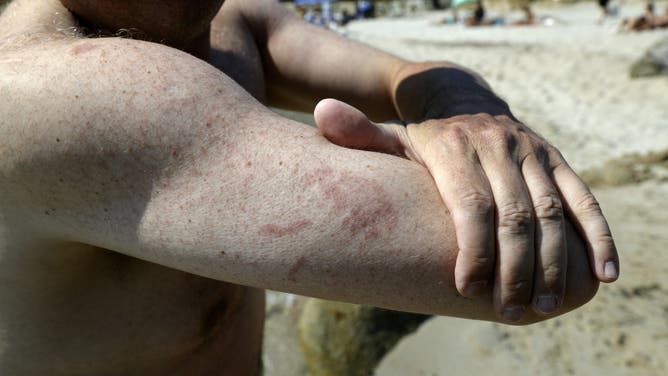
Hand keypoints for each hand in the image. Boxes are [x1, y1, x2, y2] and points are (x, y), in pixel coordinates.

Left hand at [314, 98, 617, 321]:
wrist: (458, 94)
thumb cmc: (418, 136)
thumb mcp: (388, 136)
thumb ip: (357, 135)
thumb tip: (319, 114)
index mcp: (454, 148)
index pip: (471, 205)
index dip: (472, 250)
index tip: (465, 289)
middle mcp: (498, 146)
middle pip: (516, 215)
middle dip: (513, 267)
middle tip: (506, 310)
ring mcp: (532, 152)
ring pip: (553, 212)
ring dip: (552, 262)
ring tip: (542, 306)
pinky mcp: (556, 159)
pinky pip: (585, 199)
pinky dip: (598, 237)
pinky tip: (602, 276)